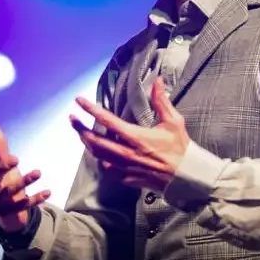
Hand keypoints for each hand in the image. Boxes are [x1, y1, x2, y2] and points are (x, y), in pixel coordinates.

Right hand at [0, 122, 50, 232]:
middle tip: (16, 158)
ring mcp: (0, 202)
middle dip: (2, 168)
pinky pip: (24, 206)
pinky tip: (48, 191)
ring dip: (24, 182)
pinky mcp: (12, 212)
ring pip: (9, 192)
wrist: (9, 215)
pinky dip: (36, 198)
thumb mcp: (3, 165)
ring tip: (38, 172)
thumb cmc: (5, 183)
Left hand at [69, 76, 189, 191]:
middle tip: (72, 119)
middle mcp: (127, 153)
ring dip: (87, 144)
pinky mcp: (128, 178)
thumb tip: (158, 80)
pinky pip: (109, 170)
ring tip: (81, 134)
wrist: (187, 177)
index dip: (91, 110)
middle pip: (95, 141)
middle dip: (80, 129)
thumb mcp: (173, 121)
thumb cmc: (181, 148)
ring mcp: (126, 168)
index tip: (79, 101)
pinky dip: (102, 161)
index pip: (107, 121)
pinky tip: (100, 156)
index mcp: (136, 137)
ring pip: (99, 156)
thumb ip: (161, 101)